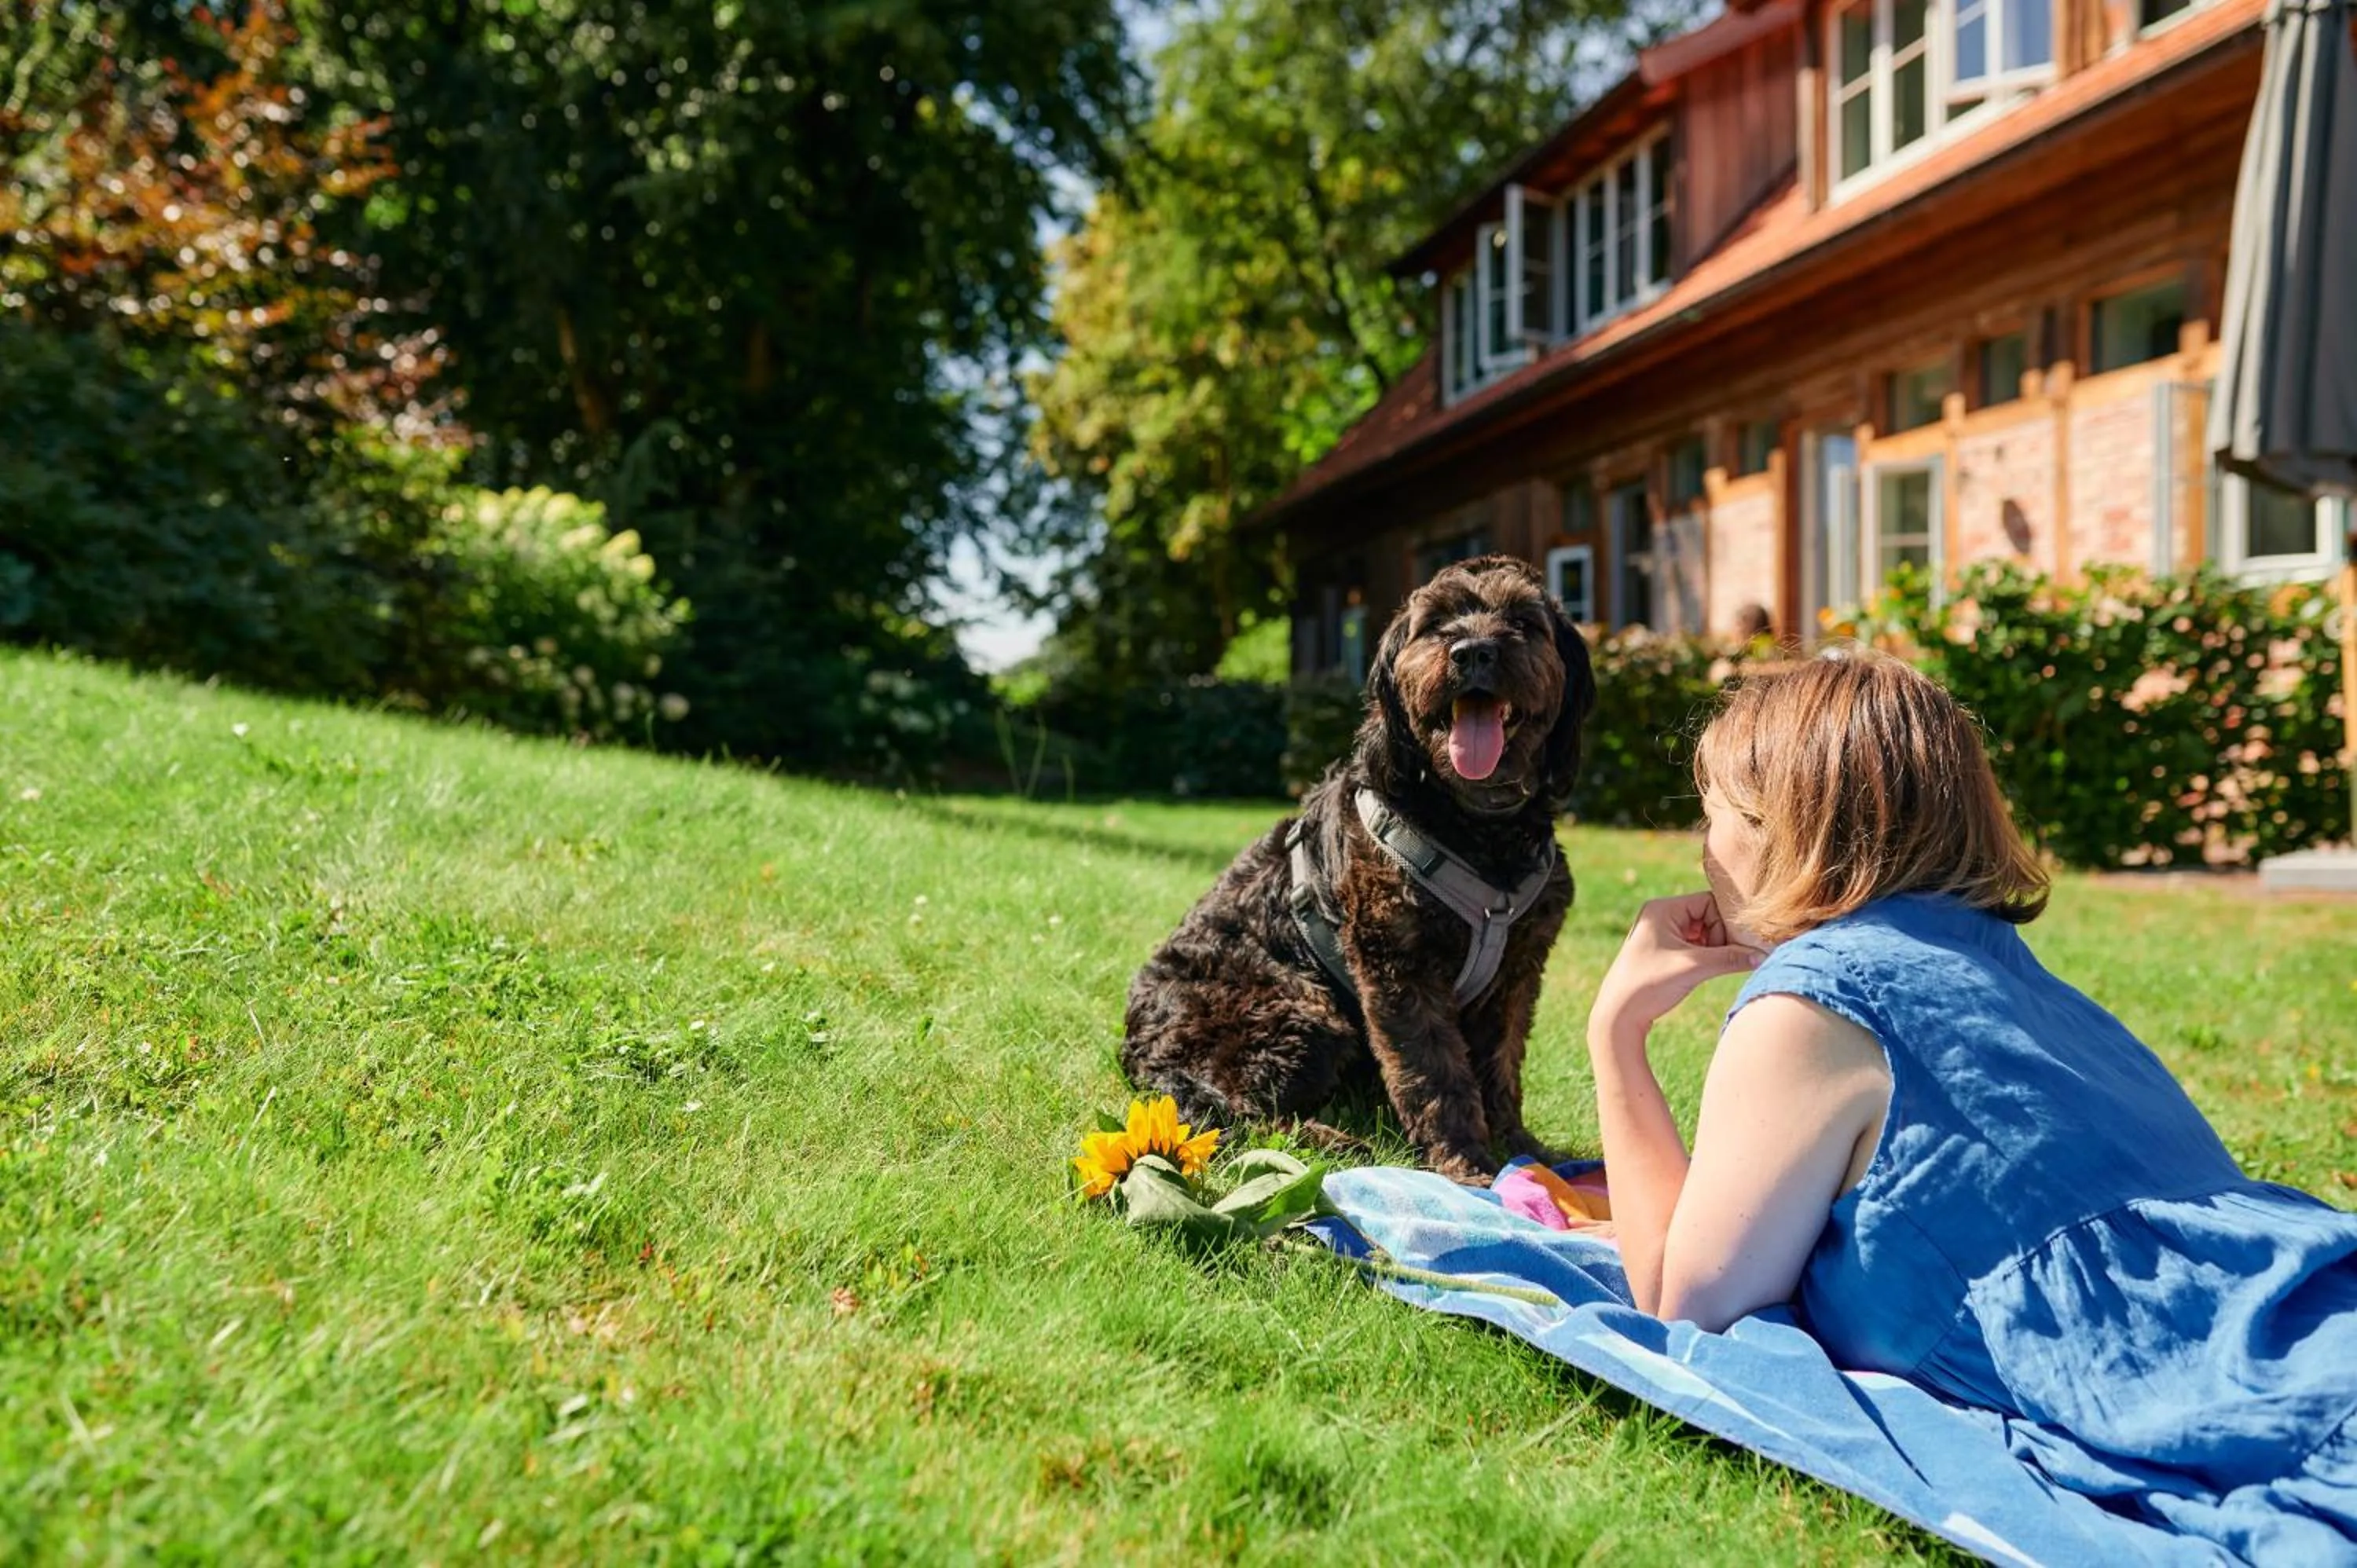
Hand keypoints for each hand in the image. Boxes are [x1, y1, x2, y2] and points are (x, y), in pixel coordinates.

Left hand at [1589, 892, 1764, 1048]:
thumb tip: (1763, 955)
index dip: (1723, 923)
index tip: (1732, 946)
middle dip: (1721, 938)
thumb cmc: (1648, 986)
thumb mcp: (1693, 968)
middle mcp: (1661, 916)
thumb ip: (1730, 958)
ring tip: (1715, 967)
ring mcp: (1664, 935)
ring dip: (1716, 950)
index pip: (1709, 902)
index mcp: (1662, 909)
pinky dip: (1708, 958)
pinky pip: (1697, 947)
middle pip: (1709, 917)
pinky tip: (1708, 972)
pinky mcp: (1666, 952)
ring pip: (1706, 934)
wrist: (1617, 1016)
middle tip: (1726, 959)